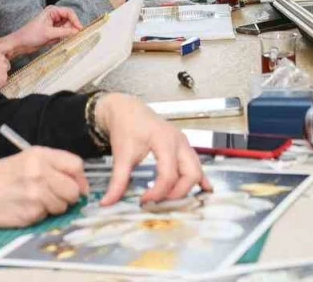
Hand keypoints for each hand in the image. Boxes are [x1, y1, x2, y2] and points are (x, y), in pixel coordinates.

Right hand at [0, 147, 89, 227]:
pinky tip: (27, 208)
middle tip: (58, 196)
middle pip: (74, 189)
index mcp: (40, 155)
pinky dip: (41, 214)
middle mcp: (41, 173)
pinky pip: (48, 216)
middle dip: (70, 195)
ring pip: (63, 206)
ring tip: (37, 200)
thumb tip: (78, 180)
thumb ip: (52, 164)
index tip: (78, 184)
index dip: (79, 177)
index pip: (76, 165)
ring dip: (55, 206)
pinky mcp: (32, 214)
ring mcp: (37, 195)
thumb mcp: (25, 158)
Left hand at [12, 7, 82, 54]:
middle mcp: (54, 16)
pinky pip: (63, 33)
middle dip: (71, 28)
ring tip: (61, 39)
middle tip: (71, 37)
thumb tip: (77, 32)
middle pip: (70, 20)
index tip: (80, 30)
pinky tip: (57, 41)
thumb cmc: (31, 35)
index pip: (69, 13)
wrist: (20, 44)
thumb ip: (64, 32)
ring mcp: (54, 24)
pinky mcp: (54, 32)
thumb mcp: (49, 33)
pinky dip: (63, 38)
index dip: (76, 21)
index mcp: (52, 11)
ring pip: (68, 28)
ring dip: (67, 34)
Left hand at [95, 93, 211, 205]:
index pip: (169, 174)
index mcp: (164, 140)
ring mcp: (184, 144)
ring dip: (186, 188)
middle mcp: (179, 142)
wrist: (128, 110)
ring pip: (197, 170)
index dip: (158, 192)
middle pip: (191, 174)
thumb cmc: (126, 128)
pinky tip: (204, 190)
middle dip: (177, 193)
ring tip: (169, 199)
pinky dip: (200, 179)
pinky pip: (198, 165)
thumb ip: (118, 181)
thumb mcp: (120, 155)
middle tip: (159, 202)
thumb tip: (108, 203)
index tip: (143, 201)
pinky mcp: (184, 147)